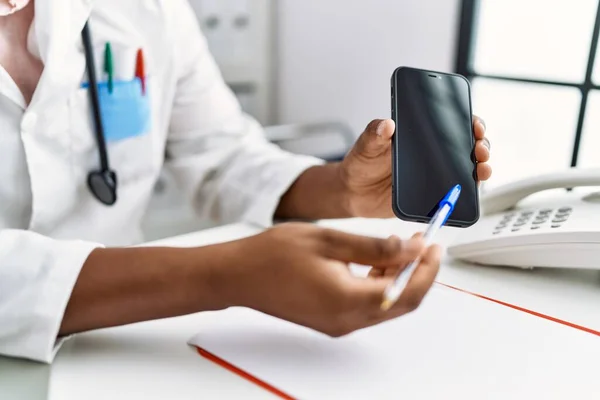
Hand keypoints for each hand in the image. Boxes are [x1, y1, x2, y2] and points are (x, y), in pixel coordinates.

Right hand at [218, 223, 440, 336]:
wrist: (239, 274)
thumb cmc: (273, 254)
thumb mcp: (330, 239)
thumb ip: (376, 247)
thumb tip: (414, 250)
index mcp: (348, 300)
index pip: (407, 292)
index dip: (428, 269)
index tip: (435, 245)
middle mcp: (347, 319)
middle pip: (401, 302)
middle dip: (418, 272)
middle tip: (423, 243)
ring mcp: (338, 323)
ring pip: (385, 303)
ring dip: (398, 277)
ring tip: (400, 246)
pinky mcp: (331, 319)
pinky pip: (367, 304)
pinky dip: (379, 283)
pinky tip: (376, 260)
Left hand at [338, 116, 491, 217]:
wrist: (354, 192)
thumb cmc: (362, 163)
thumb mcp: (365, 145)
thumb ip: (374, 134)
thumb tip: (386, 125)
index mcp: (421, 135)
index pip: (454, 124)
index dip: (471, 122)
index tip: (475, 125)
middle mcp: (433, 154)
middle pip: (468, 147)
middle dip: (482, 146)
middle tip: (480, 149)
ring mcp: (436, 176)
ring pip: (468, 171)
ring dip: (481, 170)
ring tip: (481, 170)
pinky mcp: (432, 196)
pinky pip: (454, 196)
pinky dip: (464, 195)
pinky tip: (466, 193)